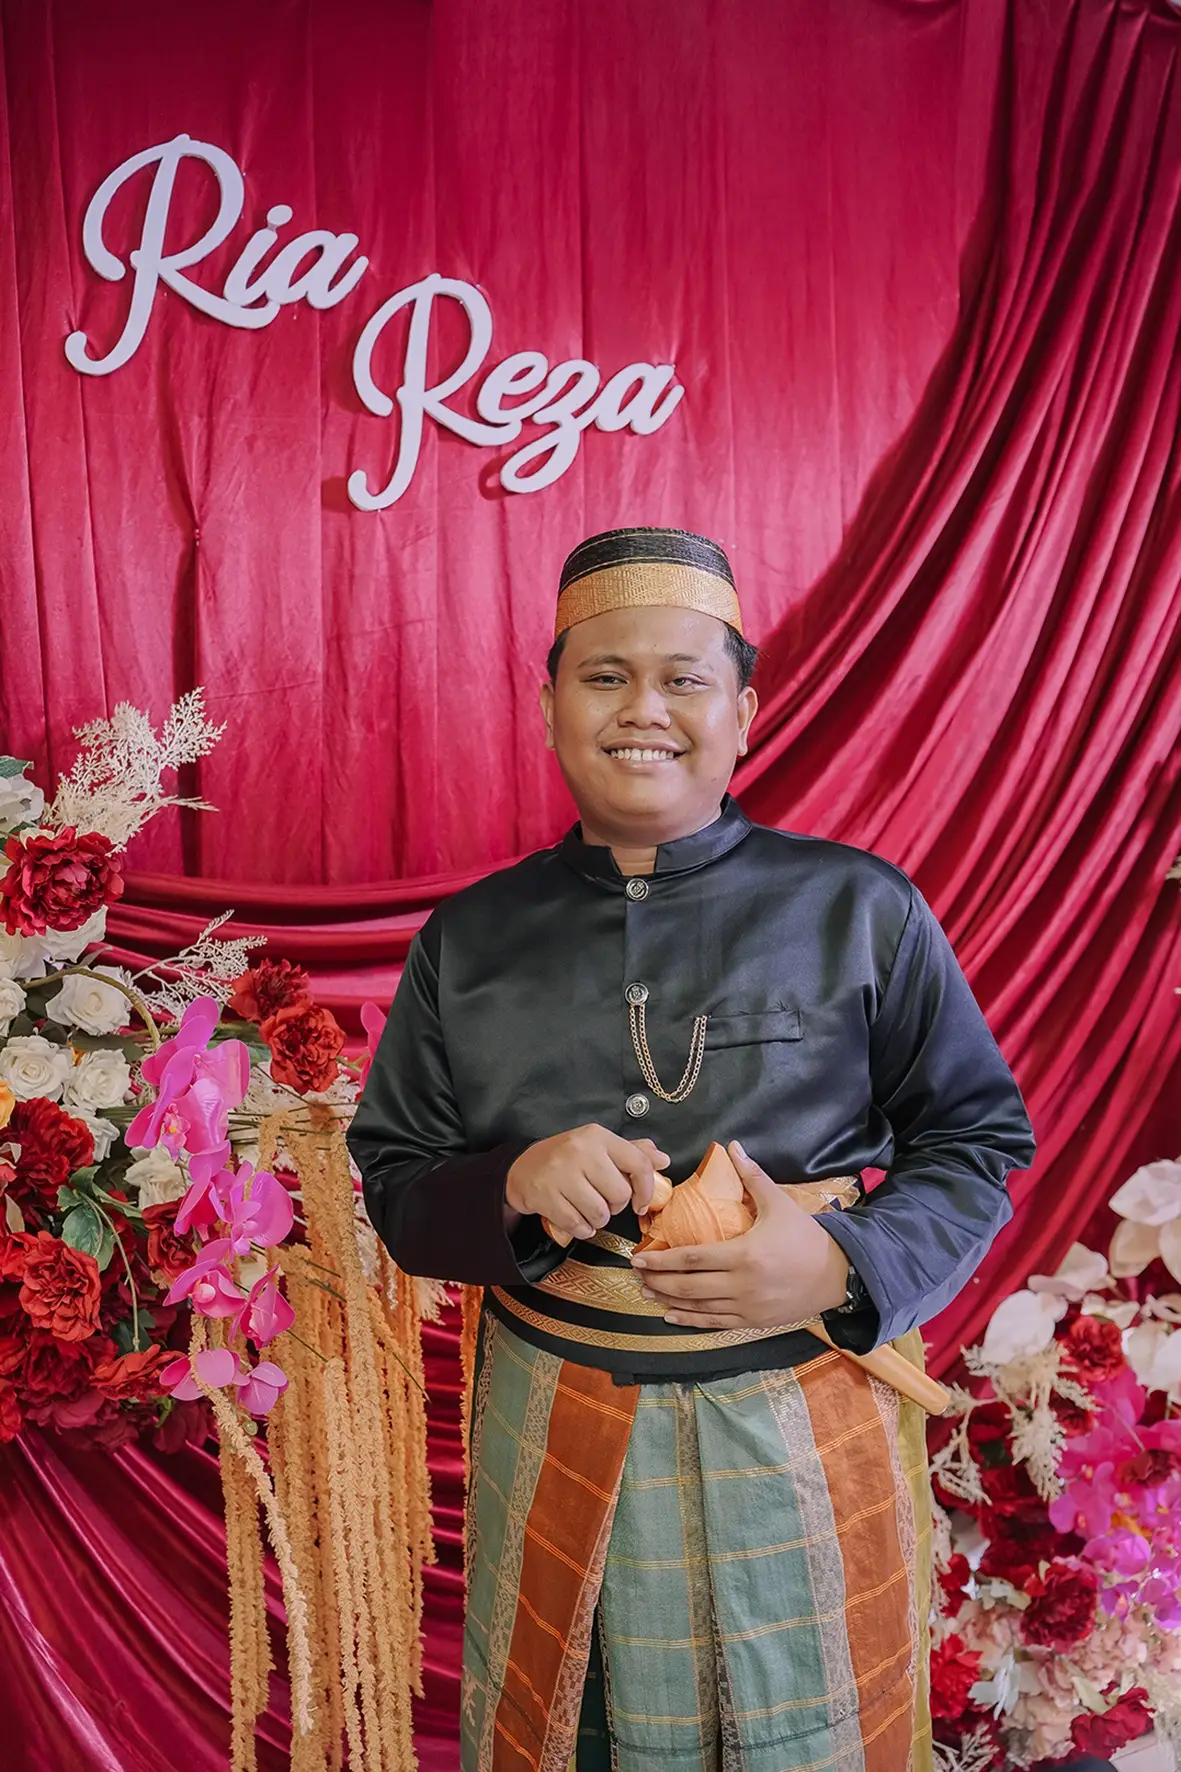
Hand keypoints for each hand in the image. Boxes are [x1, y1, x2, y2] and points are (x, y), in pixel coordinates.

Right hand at [506, 1125, 669, 1241]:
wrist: (522, 1168)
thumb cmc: (568, 1159)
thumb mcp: (598, 1147)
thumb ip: (632, 1152)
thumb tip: (663, 1160)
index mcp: (598, 1136)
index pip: (638, 1163)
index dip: (646, 1190)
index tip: (640, 1203)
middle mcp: (580, 1150)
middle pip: (620, 1194)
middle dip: (616, 1206)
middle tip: (603, 1202)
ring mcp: (560, 1173)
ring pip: (600, 1213)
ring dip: (598, 1220)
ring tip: (588, 1210)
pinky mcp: (545, 1195)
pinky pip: (578, 1225)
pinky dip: (582, 1230)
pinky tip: (577, 1220)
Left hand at [630, 1141, 850, 1327]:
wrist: (837, 1274)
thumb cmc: (806, 1236)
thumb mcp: (779, 1203)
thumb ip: (752, 1176)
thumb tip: (732, 1146)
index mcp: (744, 1254)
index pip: (692, 1258)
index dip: (662, 1259)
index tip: (638, 1257)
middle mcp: (742, 1284)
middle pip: (688, 1285)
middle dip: (657, 1280)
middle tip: (636, 1274)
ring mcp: (747, 1307)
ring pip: (699, 1306)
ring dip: (669, 1300)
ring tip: (646, 1293)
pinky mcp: (754, 1322)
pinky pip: (715, 1323)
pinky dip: (691, 1320)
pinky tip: (672, 1316)